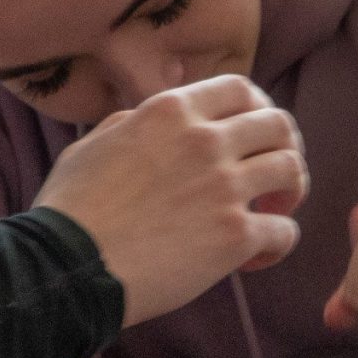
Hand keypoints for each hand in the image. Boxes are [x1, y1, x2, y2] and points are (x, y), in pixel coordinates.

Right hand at [35, 76, 306, 325]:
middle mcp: (204, 140)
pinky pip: (285, 232)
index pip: (240, 89)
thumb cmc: (70, 212)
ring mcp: (224, 187)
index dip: (256, 109)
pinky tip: (255, 259)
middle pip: (278, 125)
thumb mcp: (92, 145)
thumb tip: (146, 117)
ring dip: (289, 191)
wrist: (66, 268)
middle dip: (283, 146)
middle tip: (271, 175)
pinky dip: (279, 243)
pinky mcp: (235, 237)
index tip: (253, 134)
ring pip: (291, 170)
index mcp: (170, 112)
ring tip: (270, 212)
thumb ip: (130, 124)